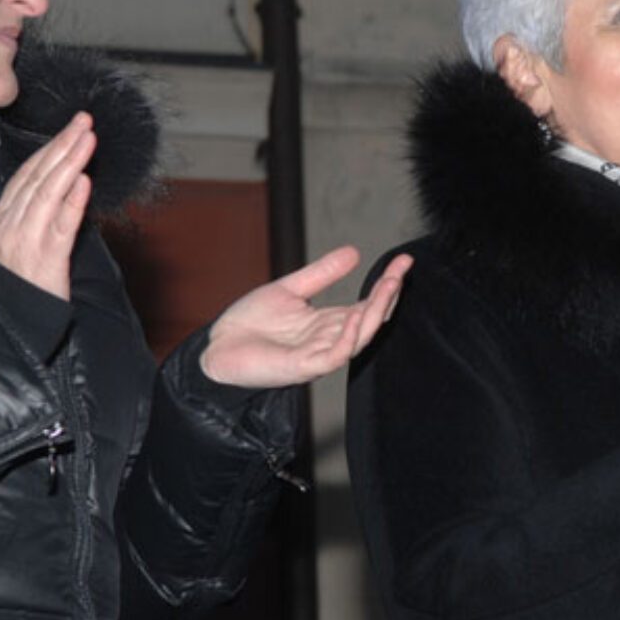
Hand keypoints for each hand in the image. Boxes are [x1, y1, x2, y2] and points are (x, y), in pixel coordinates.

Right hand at [0, 112, 95, 299]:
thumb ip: (35, 216)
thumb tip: (64, 188)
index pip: (27, 175)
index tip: (71, 128)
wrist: (10, 321)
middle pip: (38, 176)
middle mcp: (10, 223)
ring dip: (70, 162)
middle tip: (84, 120)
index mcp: (2, 218)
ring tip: (88, 139)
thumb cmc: (20, 283)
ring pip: (49, 192)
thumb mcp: (18, 243)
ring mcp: (26, 238)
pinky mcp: (46, 257)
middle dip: (62, 145)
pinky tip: (85, 181)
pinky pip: (61, 224)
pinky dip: (73, 200)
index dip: (50, 148)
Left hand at [199, 247, 411, 387]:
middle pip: (369, 320)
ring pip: (359, 337)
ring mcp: (317, 355)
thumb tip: (354, 252)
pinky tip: (356, 315)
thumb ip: (321, 274)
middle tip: (400, 273)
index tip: (404, 262)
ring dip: (375, 313)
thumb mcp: (289, 289)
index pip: (366, 303)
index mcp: (327, 323)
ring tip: (387, 287)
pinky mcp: (302, 367)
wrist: (215, 349)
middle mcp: (328, 340)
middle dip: (388, 296)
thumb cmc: (248, 325)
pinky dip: (349, 337)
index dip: (386, 284)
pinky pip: (335, 355)